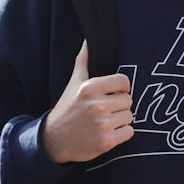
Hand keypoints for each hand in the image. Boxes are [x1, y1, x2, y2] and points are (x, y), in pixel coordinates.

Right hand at [38, 38, 133, 163]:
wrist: (54, 140)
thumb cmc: (67, 109)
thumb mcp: (73, 84)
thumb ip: (83, 62)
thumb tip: (87, 41)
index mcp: (89, 88)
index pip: (123, 81)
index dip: (121, 88)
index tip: (113, 94)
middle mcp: (96, 105)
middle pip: (128, 100)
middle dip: (119, 106)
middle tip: (106, 111)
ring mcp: (101, 124)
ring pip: (129, 117)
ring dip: (120, 120)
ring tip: (105, 122)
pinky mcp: (106, 141)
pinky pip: (129, 132)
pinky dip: (121, 134)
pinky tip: (108, 133)